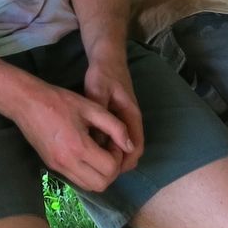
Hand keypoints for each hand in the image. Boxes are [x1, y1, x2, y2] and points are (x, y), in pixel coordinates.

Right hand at [9, 79, 132, 192]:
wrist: (27, 103)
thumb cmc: (60, 101)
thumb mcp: (91, 107)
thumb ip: (115, 127)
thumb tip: (131, 146)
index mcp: (79, 146)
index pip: (110, 168)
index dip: (118, 156)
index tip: (113, 141)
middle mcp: (68, 163)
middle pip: (101, 184)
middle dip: (111, 170)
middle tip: (108, 150)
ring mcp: (58, 168)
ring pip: (89, 187)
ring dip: (100, 175)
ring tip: (98, 152)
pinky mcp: (52, 167)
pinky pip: (76, 180)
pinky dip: (87, 174)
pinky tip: (86, 154)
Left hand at [81, 49, 144, 174]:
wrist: (107, 57)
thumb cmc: (104, 74)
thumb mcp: (98, 92)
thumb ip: (100, 116)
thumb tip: (99, 142)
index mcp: (132, 116)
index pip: (135, 148)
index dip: (124, 163)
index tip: (107, 170)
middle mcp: (132, 121)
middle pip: (131, 151)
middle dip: (118, 164)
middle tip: (97, 170)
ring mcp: (125, 119)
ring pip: (124, 146)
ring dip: (112, 156)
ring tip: (93, 162)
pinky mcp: (117, 117)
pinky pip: (116, 138)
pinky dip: (108, 147)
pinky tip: (92, 148)